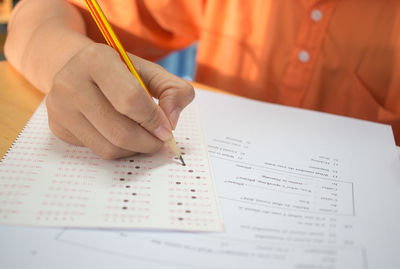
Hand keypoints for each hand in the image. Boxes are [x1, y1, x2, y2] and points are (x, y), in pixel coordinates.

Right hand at [46, 43, 193, 158]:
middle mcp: (71, 82)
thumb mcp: (150, 71)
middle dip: (148, 142)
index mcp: (96, 59)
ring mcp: (60, 108)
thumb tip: (171, 122)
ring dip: (136, 149)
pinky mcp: (58, 128)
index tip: (168, 130)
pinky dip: (119, 150)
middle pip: (120, 131)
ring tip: (145, 138)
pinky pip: (97, 151)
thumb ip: (173, 90)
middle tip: (160, 141)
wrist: (79, 70)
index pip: (131, 99)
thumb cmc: (120, 72)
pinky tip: (124, 136)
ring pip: (109, 148)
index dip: (154, 120)